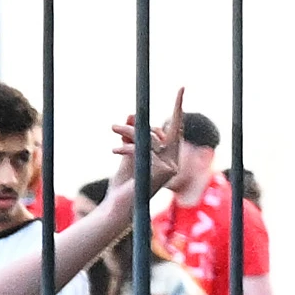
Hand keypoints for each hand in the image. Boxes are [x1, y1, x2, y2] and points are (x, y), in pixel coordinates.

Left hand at [109, 86, 185, 204]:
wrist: (119, 207)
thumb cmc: (124, 185)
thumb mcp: (128, 154)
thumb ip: (133, 137)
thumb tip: (133, 116)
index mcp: (169, 158)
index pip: (175, 128)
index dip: (178, 107)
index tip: (182, 87)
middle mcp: (174, 163)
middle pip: (157, 132)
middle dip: (135, 128)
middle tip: (113, 127)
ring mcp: (171, 168)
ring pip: (149, 138)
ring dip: (128, 134)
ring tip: (112, 132)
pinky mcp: (163, 171)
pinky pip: (144, 148)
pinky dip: (128, 148)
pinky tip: (115, 152)